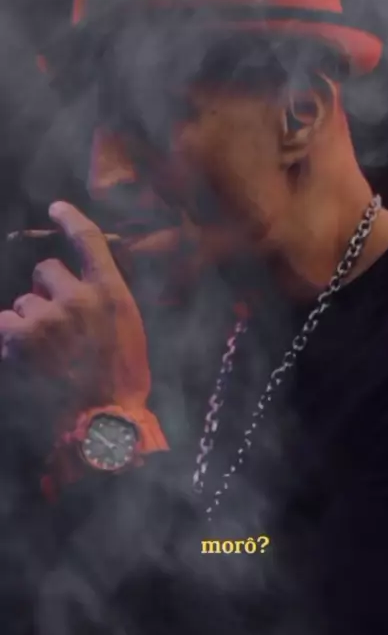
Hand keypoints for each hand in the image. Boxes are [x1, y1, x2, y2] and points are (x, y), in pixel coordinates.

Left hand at [0, 202, 150, 413]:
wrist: (102, 428)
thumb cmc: (121, 385)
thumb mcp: (128, 333)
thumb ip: (105, 302)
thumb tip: (80, 290)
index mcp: (110, 293)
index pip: (88, 241)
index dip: (70, 218)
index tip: (56, 207)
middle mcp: (77, 297)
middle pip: (44, 272)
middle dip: (44, 293)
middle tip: (54, 328)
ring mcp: (45, 316)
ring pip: (21, 303)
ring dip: (26, 323)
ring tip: (43, 358)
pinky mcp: (16, 337)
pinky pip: (3, 323)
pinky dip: (7, 340)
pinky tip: (23, 362)